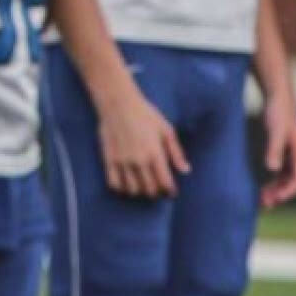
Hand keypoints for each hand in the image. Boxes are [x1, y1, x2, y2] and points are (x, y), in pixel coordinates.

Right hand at [96, 84, 189, 198]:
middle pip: (149, 190)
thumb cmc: (145, 114)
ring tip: (143, 186)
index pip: (165, 183)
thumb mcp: (167, 130)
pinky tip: (126, 184)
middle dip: (156, 193)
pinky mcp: (109, 159)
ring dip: (140, 192)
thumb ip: (176, 152)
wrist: (118, 103)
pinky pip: (114, 183)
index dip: (170, 191)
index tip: (171, 192)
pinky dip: (121, 188)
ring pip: (132, 190)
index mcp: (155, 153)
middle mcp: (139, 160)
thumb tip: (185, 170)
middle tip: (158, 189)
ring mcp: (122, 161)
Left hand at [259, 90, 295, 207]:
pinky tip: (263, 187)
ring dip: (276, 189)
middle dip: (281, 194)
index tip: (275, 199)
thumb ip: (274, 149)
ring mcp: (291, 155)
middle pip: (292, 181)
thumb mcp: (275, 130)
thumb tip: (273, 168)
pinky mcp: (282, 151)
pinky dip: (273, 181)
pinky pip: (281, 172)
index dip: (288, 191)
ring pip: (286, 178)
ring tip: (262, 200)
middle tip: (265, 204)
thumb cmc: (278, 112)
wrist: (277, 98)